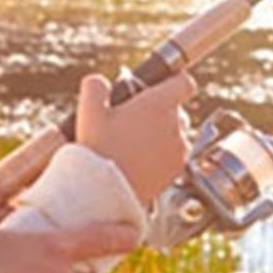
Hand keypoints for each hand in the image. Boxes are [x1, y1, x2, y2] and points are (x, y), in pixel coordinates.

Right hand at [75, 71, 195, 202]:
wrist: (107, 191)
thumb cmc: (99, 150)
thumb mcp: (88, 110)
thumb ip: (95, 86)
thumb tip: (100, 81)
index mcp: (158, 104)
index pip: (184, 82)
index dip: (175, 81)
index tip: (162, 84)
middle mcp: (175, 124)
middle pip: (177, 108)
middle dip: (159, 110)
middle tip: (133, 119)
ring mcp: (179, 148)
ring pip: (178, 131)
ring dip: (163, 132)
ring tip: (136, 142)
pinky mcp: (179, 169)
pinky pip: (176, 153)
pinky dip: (164, 153)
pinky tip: (142, 158)